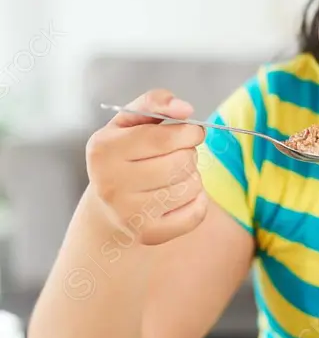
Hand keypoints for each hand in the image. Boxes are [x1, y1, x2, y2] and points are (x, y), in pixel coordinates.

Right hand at [86, 89, 207, 245]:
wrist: (109, 203)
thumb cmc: (126, 152)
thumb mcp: (131, 121)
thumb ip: (155, 102)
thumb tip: (185, 108)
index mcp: (103, 149)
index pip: (166, 137)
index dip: (190, 132)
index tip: (192, 132)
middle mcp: (110, 184)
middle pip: (182, 162)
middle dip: (189, 154)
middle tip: (177, 156)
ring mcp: (128, 213)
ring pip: (192, 186)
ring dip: (192, 177)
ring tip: (174, 176)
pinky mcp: (148, 234)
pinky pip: (196, 213)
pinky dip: (197, 201)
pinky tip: (179, 197)